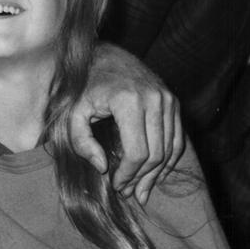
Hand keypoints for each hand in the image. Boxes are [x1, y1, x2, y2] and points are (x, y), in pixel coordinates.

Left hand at [69, 43, 184, 203]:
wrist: (103, 55)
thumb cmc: (83, 86)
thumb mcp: (72, 112)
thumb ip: (81, 141)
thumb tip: (102, 167)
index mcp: (128, 101)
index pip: (137, 152)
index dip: (127, 175)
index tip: (116, 185)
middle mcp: (154, 99)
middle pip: (156, 153)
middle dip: (142, 178)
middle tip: (128, 193)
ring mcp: (168, 99)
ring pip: (170, 149)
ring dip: (157, 173)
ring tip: (141, 190)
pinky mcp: (173, 101)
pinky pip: (177, 138)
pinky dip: (168, 159)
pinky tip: (156, 174)